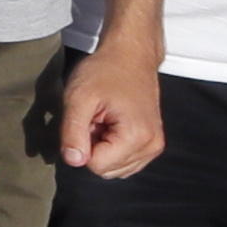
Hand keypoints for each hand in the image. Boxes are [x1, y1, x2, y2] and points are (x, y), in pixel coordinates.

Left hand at [57, 36, 165, 178]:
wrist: (131, 56)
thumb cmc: (105, 71)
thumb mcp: (79, 98)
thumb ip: (73, 132)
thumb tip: (73, 162)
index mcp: (137, 137)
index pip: (96, 166)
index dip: (82, 144)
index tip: (89, 118)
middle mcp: (151, 147)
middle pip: (106, 170)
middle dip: (93, 147)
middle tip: (96, 117)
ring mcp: (153, 147)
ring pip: (114, 168)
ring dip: (101, 147)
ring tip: (104, 119)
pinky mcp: (151, 144)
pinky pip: (123, 162)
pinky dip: (112, 147)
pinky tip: (111, 124)